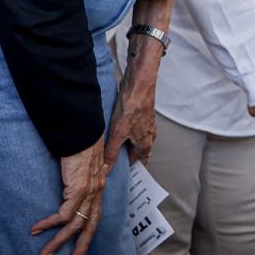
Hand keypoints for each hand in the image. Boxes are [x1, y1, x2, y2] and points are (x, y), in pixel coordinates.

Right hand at [31, 136, 105, 254]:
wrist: (80, 129)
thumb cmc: (77, 143)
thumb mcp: (78, 165)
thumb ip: (75, 177)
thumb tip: (65, 183)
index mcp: (98, 187)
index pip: (94, 217)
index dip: (88, 235)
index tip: (80, 251)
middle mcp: (96, 192)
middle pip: (90, 227)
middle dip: (80, 248)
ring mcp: (89, 191)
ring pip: (75, 225)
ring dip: (58, 242)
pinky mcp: (78, 188)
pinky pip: (63, 214)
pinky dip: (49, 224)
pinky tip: (36, 230)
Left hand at [105, 36, 161, 168]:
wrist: (139, 83)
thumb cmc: (133, 105)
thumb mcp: (117, 133)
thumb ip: (111, 153)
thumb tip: (106, 169)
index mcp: (145, 144)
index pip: (133, 163)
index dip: (121, 168)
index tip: (110, 171)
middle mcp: (148, 136)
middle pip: (134, 153)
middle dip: (121, 157)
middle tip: (107, 160)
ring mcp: (145, 126)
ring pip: (132, 141)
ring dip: (121, 144)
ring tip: (107, 144)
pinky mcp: (140, 116)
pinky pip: (131, 130)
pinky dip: (122, 133)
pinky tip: (112, 128)